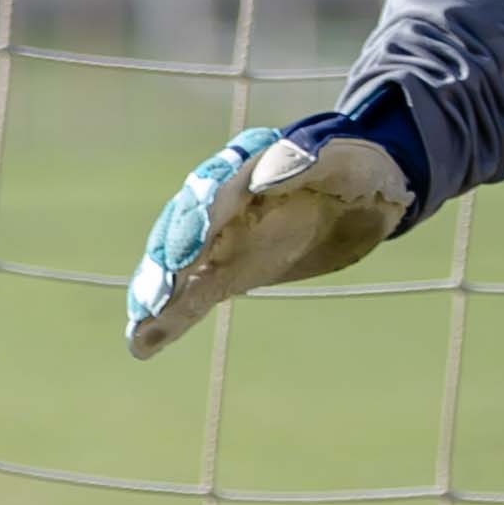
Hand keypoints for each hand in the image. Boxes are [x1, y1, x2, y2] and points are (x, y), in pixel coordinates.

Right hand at [123, 119, 414, 357]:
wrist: (364, 191)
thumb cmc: (354, 170)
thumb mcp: (342, 162)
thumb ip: (304, 164)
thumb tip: (261, 178)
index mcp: (247, 168)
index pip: (213, 195)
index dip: (196, 226)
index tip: (182, 257)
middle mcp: (223, 201)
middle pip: (184, 231)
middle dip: (167, 265)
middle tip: (151, 299)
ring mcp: (222, 237)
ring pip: (181, 264)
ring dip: (158, 293)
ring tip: (139, 324)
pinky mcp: (228, 269)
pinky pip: (194, 293)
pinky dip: (170, 316)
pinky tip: (142, 342)